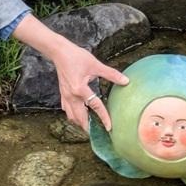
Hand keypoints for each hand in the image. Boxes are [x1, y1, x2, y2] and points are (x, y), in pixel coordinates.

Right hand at [11, 15, 128, 131]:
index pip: (95, 106)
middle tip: (99, 133)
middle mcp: (71, 96)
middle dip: (89, 127)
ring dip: (80, 123)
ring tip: (90, 126)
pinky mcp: (63, 94)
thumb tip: (126, 81)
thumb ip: (111, 74)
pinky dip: (73, 116)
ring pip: (72, 116)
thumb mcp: (95, 65)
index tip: (109, 127)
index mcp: (80, 89)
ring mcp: (65, 96)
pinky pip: (67, 110)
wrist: (59, 52)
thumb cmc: (76, 57)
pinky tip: (79, 115)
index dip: (104, 117)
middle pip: (80, 118)